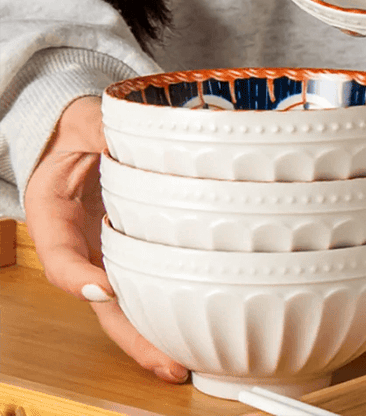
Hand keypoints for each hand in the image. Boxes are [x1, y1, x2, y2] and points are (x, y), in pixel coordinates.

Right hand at [24, 96, 188, 383]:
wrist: (80, 136)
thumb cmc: (80, 129)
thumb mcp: (84, 121)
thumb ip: (102, 131)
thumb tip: (133, 137)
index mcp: (53, 215)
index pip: (62, 256)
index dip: (81, 277)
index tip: (105, 288)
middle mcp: (79, 245)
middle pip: (100, 301)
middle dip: (132, 335)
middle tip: (168, 362)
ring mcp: (105, 254)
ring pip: (124, 305)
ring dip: (150, 336)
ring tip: (184, 364)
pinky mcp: (130, 251)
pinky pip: (145, 285)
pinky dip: (163, 309)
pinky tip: (193, 328)